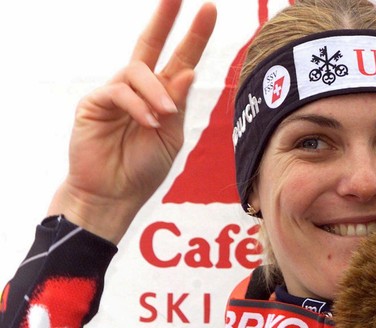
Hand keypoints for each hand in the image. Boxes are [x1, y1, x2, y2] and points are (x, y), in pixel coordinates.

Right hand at [48, 0, 216, 243]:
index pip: (179, 58)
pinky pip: (120, 91)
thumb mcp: (171, 136)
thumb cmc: (143, 168)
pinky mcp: (96, 102)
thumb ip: (177, 104)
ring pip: (137, 70)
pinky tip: (148, 122)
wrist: (114, 195)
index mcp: (161, 95)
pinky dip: (138, 105)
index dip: (194, 35)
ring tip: (163, 117)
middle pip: (151, 44)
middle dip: (164, 19)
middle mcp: (139, 88)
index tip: (209, 10)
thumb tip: (187, 71)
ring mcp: (116, 92)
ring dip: (155, 92)